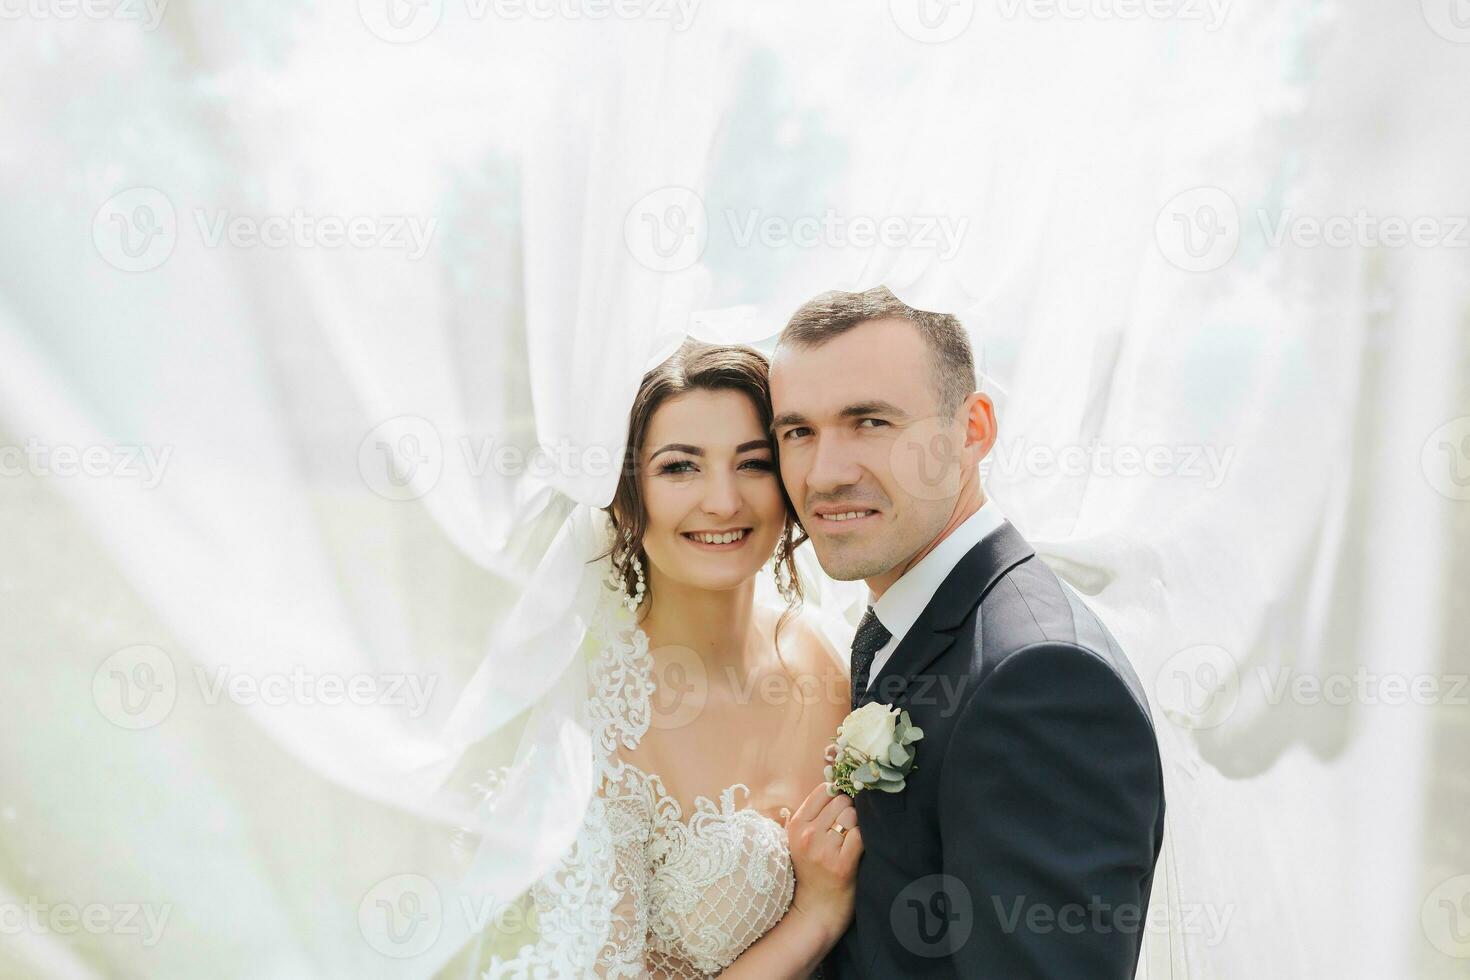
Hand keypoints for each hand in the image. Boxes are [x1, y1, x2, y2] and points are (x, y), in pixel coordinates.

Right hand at [783, 781, 862, 946]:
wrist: (815, 910)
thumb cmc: (811, 870)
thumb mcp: (800, 839)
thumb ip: (813, 814)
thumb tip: (837, 785)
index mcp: (796, 825)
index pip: (824, 790)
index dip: (837, 797)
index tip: (840, 809)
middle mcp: (807, 835)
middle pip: (841, 802)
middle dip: (848, 812)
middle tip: (845, 829)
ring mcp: (824, 850)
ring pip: (852, 816)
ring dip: (857, 826)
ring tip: (849, 841)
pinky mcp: (842, 864)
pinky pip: (860, 835)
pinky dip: (863, 840)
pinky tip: (856, 850)